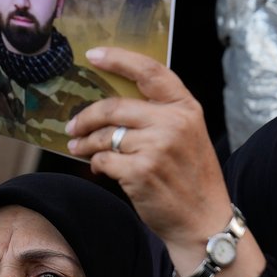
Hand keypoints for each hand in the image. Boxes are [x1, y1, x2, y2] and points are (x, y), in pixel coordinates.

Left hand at [67, 46, 264, 276]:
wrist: (204, 222)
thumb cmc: (191, 178)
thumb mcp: (188, 135)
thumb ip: (160, 114)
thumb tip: (112, 102)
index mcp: (186, 108)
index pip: (150, 71)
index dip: (119, 59)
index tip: (94, 54)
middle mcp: (173, 123)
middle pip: (114, 107)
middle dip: (86, 117)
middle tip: (72, 126)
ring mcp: (157, 147)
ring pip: (105, 136)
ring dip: (86, 143)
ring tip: (78, 148)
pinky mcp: (141, 172)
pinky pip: (104, 160)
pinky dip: (97, 164)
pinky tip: (100, 169)